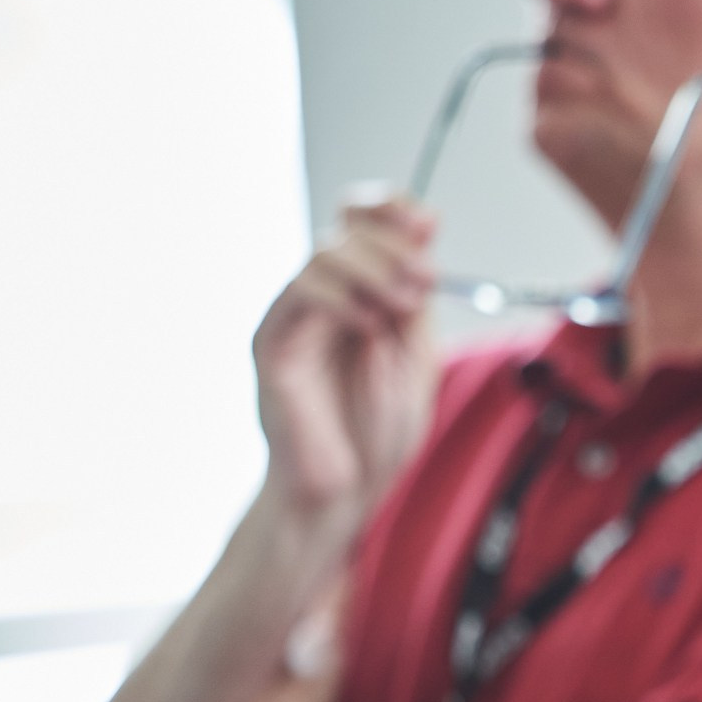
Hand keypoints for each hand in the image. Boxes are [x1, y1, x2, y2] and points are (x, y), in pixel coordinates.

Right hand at [254, 190, 439, 532]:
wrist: (345, 493)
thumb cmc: (377, 436)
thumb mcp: (417, 356)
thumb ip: (417, 299)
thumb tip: (425, 230)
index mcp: (361, 296)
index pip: (363, 222)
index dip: (391, 208)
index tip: (428, 221)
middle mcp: (325, 299)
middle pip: (345, 227)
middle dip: (393, 242)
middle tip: (426, 276)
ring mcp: (296, 318)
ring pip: (324, 252)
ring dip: (373, 267)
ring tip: (404, 304)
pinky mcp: (274, 342)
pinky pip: (301, 292)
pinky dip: (342, 297)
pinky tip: (370, 327)